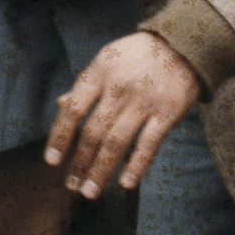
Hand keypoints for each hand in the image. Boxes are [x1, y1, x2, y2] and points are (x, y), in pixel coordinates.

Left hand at [43, 31, 199, 197]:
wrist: (183, 43)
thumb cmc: (137, 55)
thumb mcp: (106, 60)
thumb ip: (86, 85)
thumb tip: (61, 105)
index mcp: (99, 73)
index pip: (73, 110)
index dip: (60, 137)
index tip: (52, 161)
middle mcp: (119, 89)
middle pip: (93, 132)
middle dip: (79, 163)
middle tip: (72, 186)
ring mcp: (144, 102)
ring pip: (117, 143)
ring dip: (101, 171)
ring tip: (90, 192)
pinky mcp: (167, 113)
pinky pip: (149, 144)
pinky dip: (137, 166)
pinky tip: (126, 184)